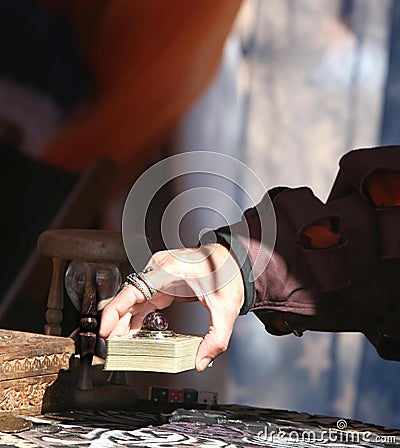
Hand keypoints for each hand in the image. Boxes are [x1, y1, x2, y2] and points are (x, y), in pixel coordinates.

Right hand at [99, 243, 244, 370]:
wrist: (234, 261)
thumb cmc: (227, 273)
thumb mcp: (224, 308)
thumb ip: (215, 338)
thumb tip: (201, 361)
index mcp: (166, 271)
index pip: (130, 291)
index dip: (113, 313)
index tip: (104, 332)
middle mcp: (158, 270)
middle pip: (128, 298)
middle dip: (117, 324)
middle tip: (110, 348)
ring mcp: (159, 276)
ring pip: (133, 301)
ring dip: (125, 323)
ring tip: (119, 346)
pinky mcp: (163, 283)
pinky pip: (144, 302)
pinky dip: (137, 318)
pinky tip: (135, 335)